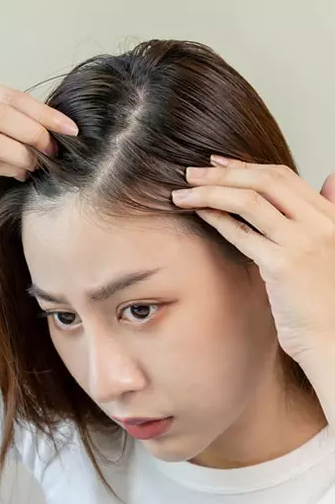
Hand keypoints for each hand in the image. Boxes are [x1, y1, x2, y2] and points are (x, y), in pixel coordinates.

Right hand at [0, 75, 78, 213]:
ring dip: (24, 154)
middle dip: (34, 132)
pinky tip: (22, 174)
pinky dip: (13, 169)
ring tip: (37, 164)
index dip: (44, 113)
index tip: (71, 128)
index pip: (11, 96)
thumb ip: (19, 118)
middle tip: (53, 149)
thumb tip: (63, 126)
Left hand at [171, 157, 334, 370]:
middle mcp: (319, 223)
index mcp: (330, 216)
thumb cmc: (326, 301)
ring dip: (212, 191)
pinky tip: (199, 214)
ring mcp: (302, 243)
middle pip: (265, 180)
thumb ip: (329, 212)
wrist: (333, 339)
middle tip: (192, 173)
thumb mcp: (334, 248)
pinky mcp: (283, 266)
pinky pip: (242, 233)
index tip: (217, 163)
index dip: (245, 165)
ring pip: (250, 200)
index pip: (283, 176)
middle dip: (223, 172)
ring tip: (184, 193)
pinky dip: (217, 219)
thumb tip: (330, 179)